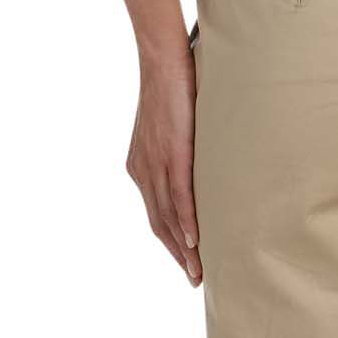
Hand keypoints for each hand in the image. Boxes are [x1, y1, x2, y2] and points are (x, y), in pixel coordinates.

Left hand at [125, 50, 201, 285]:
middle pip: (159, 223)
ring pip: (168, 216)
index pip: (154, 212)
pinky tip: (195, 240)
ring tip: (197, 270)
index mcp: (139, 165)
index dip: (169, 240)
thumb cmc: (172, 86)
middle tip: (195, 277)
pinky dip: (187, 220)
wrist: (163, 61)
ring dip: (184, 247)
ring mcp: (156, 162)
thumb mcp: (170, 124)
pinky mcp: (172, 152)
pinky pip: (179, 194)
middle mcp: (142, 170)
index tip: (185, 260)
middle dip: (177, 254)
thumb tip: (197, 155)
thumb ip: (176, 146)